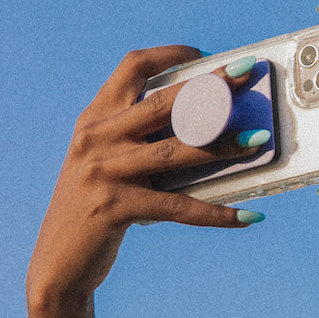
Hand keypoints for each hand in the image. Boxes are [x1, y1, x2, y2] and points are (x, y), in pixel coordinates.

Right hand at [27, 47, 265, 305]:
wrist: (58, 263)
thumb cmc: (99, 206)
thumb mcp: (110, 163)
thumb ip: (145, 141)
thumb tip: (216, 128)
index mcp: (95, 119)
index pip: (132, 68)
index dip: (171, 54)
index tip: (207, 54)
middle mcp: (96, 138)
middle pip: (164, 103)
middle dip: (210, 88)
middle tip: (246, 75)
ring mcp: (104, 172)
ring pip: (178, 152)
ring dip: (225, 145)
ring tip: (260, 139)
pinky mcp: (115, 208)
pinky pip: (180, 207)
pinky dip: (217, 213)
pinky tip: (248, 217)